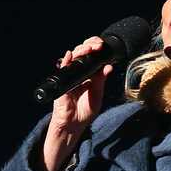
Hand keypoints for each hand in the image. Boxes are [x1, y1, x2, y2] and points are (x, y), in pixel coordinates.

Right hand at [40, 36, 112, 170]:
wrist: (73, 125)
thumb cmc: (84, 112)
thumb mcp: (97, 95)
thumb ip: (100, 81)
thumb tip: (108, 66)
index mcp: (88, 75)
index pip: (91, 57)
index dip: (95, 49)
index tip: (102, 46)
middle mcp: (78, 73)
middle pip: (82, 53)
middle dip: (89, 45)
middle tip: (97, 45)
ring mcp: (69, 76)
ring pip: (73, 57)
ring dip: (80, 51)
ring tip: (88, 49)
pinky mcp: (62, 82)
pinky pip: (62, 69)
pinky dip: (65, 61)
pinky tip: (70, 55)